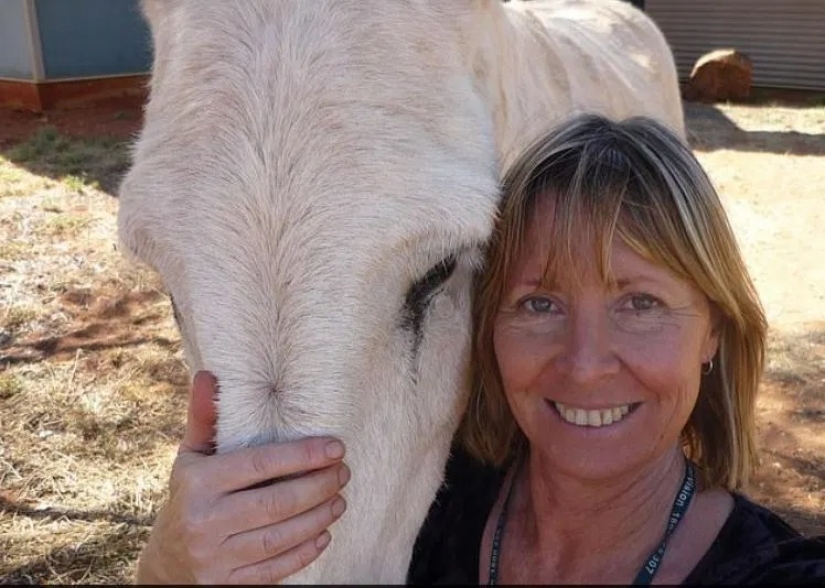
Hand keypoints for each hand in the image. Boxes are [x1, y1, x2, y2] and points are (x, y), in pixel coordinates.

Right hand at [136, 371, 348, 583]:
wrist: (165, 564)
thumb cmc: (188, 498)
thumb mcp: (190, 459)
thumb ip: (204, 418)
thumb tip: (209, 374)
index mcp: (198, 483)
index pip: (260, 464)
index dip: (303, 455)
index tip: (335, 447)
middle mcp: (204, 521)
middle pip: (277, 502)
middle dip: (319, 486)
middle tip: (343, 473)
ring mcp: (215, 557)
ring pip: (281, 537)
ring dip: (319, 517)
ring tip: (340, 499)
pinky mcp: (228, 585)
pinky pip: (276, 568)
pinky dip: (305, 551)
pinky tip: (324, 533)